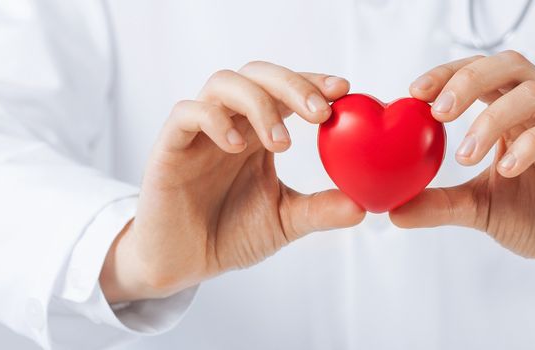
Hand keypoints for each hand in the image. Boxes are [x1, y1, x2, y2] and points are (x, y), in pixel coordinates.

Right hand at [100, 62, 364, 302]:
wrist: (182, 264)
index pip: (287, 90)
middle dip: (293, 85)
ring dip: (259, 103)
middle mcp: (231, 123)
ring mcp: (200, 132)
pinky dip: (215, 119)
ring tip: (281, 143)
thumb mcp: (285, 221)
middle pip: (259, 74)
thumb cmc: (230, 234)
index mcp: (259, 132)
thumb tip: (364, 205)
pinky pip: (187, 113)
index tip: (344, 90)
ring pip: (224, 83)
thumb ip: (320, 210)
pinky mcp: (171, 147)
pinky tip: (237, 146)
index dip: (313, 82)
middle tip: (321, 112)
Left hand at [390, 52, 534, 294]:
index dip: (448, 74)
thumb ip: (442, 204)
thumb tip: (393, 210)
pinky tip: (505, 169)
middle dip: (468, 81)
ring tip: (466, 155)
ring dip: (493, 119)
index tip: (415, 93)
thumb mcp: (481, 209)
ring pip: (533, 93)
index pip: (481, 73)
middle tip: (439, 111)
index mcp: (513, 114)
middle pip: (509, 66)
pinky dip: (529, 144)